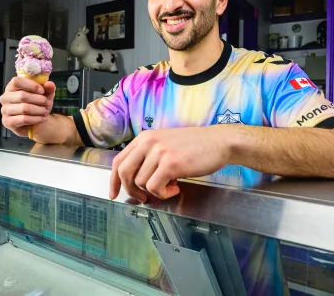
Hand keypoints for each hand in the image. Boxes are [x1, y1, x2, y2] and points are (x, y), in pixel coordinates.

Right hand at [0, 77, 55, 137]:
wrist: (37, 121)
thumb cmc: (38, 104)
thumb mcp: (45, 95)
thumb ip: (48, 88)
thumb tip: (49, 84)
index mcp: (11, 87)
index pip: (16, 81)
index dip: (31, 85)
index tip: (42, 91)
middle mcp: (5, 98)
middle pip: (22, 95)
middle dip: (39, 99)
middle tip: (47, 103)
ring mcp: (5, 110)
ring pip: (24, 108)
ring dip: (39, 110)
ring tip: (45, 111)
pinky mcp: (8, 122)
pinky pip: (24, 119)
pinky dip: (36, 119)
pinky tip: (42, 118)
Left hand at [109, 127, 231, 201]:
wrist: (219, 142)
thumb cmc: (196, 145)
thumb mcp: (166, 144)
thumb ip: (149, 156)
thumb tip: (136, 179)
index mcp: (145, 137)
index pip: (119, 160)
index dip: (114, 180)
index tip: (114, 193)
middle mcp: (149, 142)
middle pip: (124, 172)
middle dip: (130, 190)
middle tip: (142, 197)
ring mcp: (159, 152)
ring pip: (141, 182)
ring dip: (154, 192)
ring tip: (171, 186)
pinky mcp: (171, 163)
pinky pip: (154, 188)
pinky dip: (163, 194)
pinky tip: (176, 188)